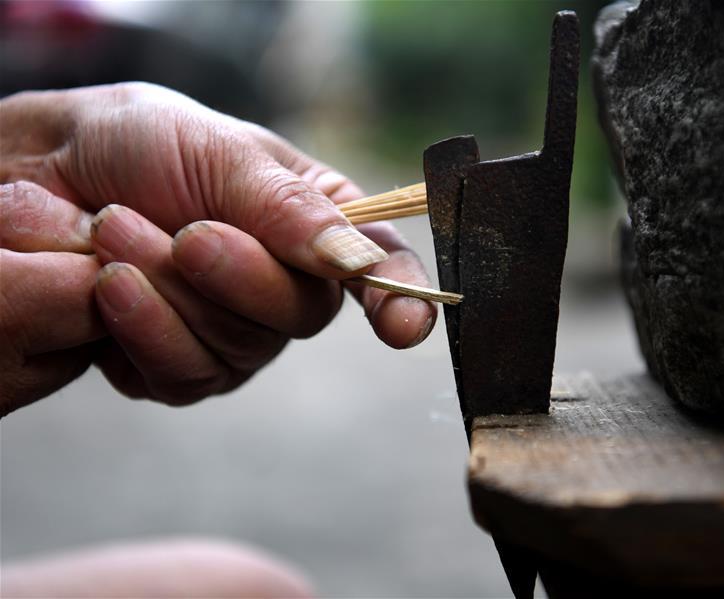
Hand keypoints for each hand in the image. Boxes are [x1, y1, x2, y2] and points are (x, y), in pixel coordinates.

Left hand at [1, 83, 436, 404]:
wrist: (44, 172)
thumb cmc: (144, 143)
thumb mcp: (223, 153)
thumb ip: (290, 209)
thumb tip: (354, 261)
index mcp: (315, 223)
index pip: (380, 265)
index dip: (401, 297)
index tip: (405, 327)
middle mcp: (284, 286)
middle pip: (302, 318)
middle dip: (239, 276)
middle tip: (186, 232)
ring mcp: (234, 335)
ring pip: (238, 352)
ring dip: (171, 294)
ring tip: (117, 232)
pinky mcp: (177, 369)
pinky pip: (180, 377)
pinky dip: (139, 330)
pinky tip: (108, 287)